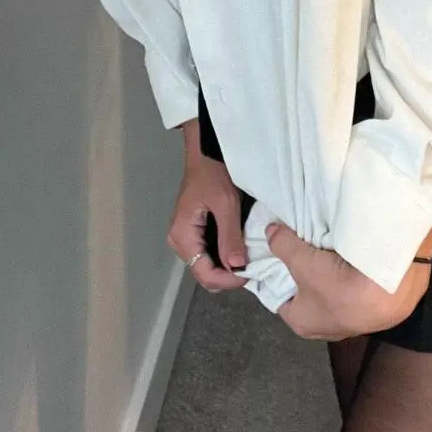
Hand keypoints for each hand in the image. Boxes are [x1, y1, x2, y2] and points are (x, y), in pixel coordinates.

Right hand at [167, 121, 248, 293]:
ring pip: (206, 265)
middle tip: (252, 268)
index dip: (227, 279)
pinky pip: (208, 252)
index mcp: (183, 235)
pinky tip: (238, 250)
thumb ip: (230, 236)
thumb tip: (237, 266)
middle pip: (203, 272)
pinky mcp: (193, 232)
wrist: (206, 152)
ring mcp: (185, 237)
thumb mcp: (226, 203)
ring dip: (227, 267)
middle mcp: (179, 240)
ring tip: (248, 260)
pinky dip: (223, 255)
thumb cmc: (213, 172)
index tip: (249, 274)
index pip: (204, 273)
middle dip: (228, 275)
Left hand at [265, 221, 430, 340]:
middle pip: (309, 293)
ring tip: (330, 246)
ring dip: (333, 273)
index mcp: (301, 322)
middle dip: (307, 272)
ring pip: (334, 291)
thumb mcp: (301, 260)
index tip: (279, 256)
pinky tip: (353, 255)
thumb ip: (283, 245)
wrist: (387, 291)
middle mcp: (325, 328)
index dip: (277, 276)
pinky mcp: (374, 311)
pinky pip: (356, 288)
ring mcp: (351, 322)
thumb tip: (269, 232)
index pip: (281, 298)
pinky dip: (353, 274)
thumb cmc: (336, 284)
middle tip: (305, 246)